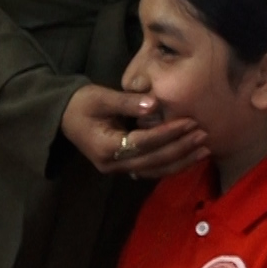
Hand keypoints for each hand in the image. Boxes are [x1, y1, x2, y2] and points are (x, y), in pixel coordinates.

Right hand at [60, 83, 207, 178]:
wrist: (63, 116)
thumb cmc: (81, 103)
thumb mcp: (101, 97)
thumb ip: (128, 101)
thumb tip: (154, 103)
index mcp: (105, 147)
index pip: (144, 143)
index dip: (168, 133)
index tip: (190, 122)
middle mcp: (112, 164)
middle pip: (153, 161)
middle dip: (181, 149)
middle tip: (204, 136)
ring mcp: (117, 169)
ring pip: (154, 170)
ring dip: (181, 161)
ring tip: (204, 150)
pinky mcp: (123, 167)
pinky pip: (151, 169)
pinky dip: (171, 164)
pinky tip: (189, 156)